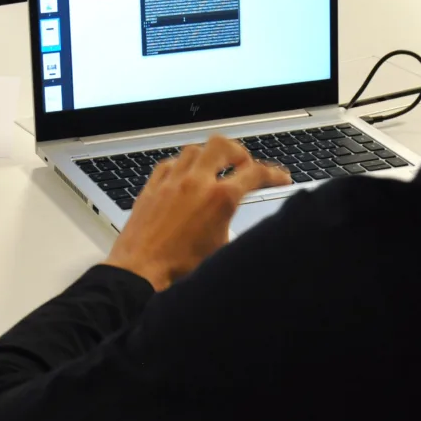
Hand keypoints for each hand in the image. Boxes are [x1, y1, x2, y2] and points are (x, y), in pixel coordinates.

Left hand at [104, 136, 290, 291]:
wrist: (140, 274)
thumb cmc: (179, 270)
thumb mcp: (223, 250)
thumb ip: (237, 229)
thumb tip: (249, 228)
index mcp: (220, 199)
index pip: (256, 174)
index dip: (274, 174)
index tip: (280, 178)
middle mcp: (195, 183)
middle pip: (222, 145)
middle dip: (238, 152)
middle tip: (244, 165)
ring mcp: (171, 183)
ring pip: (194, 149)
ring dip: (209, 156)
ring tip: (215, 167)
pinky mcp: (151, 188)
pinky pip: (169, 163)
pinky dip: (181, 165)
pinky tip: (184, 176)